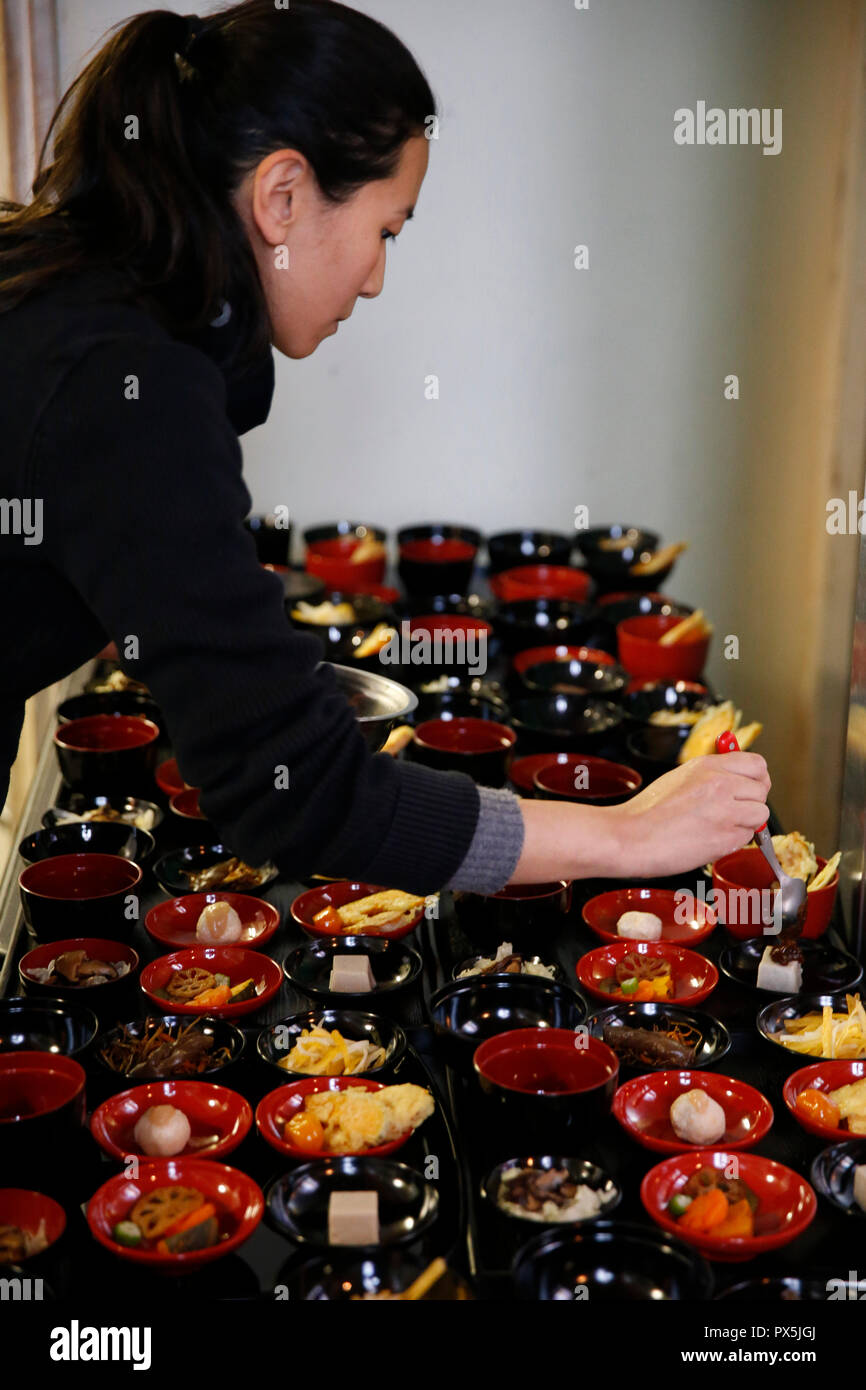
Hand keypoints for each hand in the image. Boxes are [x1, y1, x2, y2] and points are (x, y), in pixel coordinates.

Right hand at [611, 751, 770, 878]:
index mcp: (708, 766)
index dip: (757, 777)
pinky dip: (734, 840)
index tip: (750, 786)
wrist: (631, 837)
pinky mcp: (726, 838)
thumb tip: (734, 778)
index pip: (757, 764)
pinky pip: (747, 837)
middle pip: (762, 790)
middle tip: (734, 810)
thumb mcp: (679, 778)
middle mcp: (721, 784)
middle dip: (751, 801)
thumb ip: (710, 775)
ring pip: (760, 814)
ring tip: (720, 826)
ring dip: (746, 823)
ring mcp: (726, 811)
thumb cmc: (646, 812)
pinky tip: (711, 838)